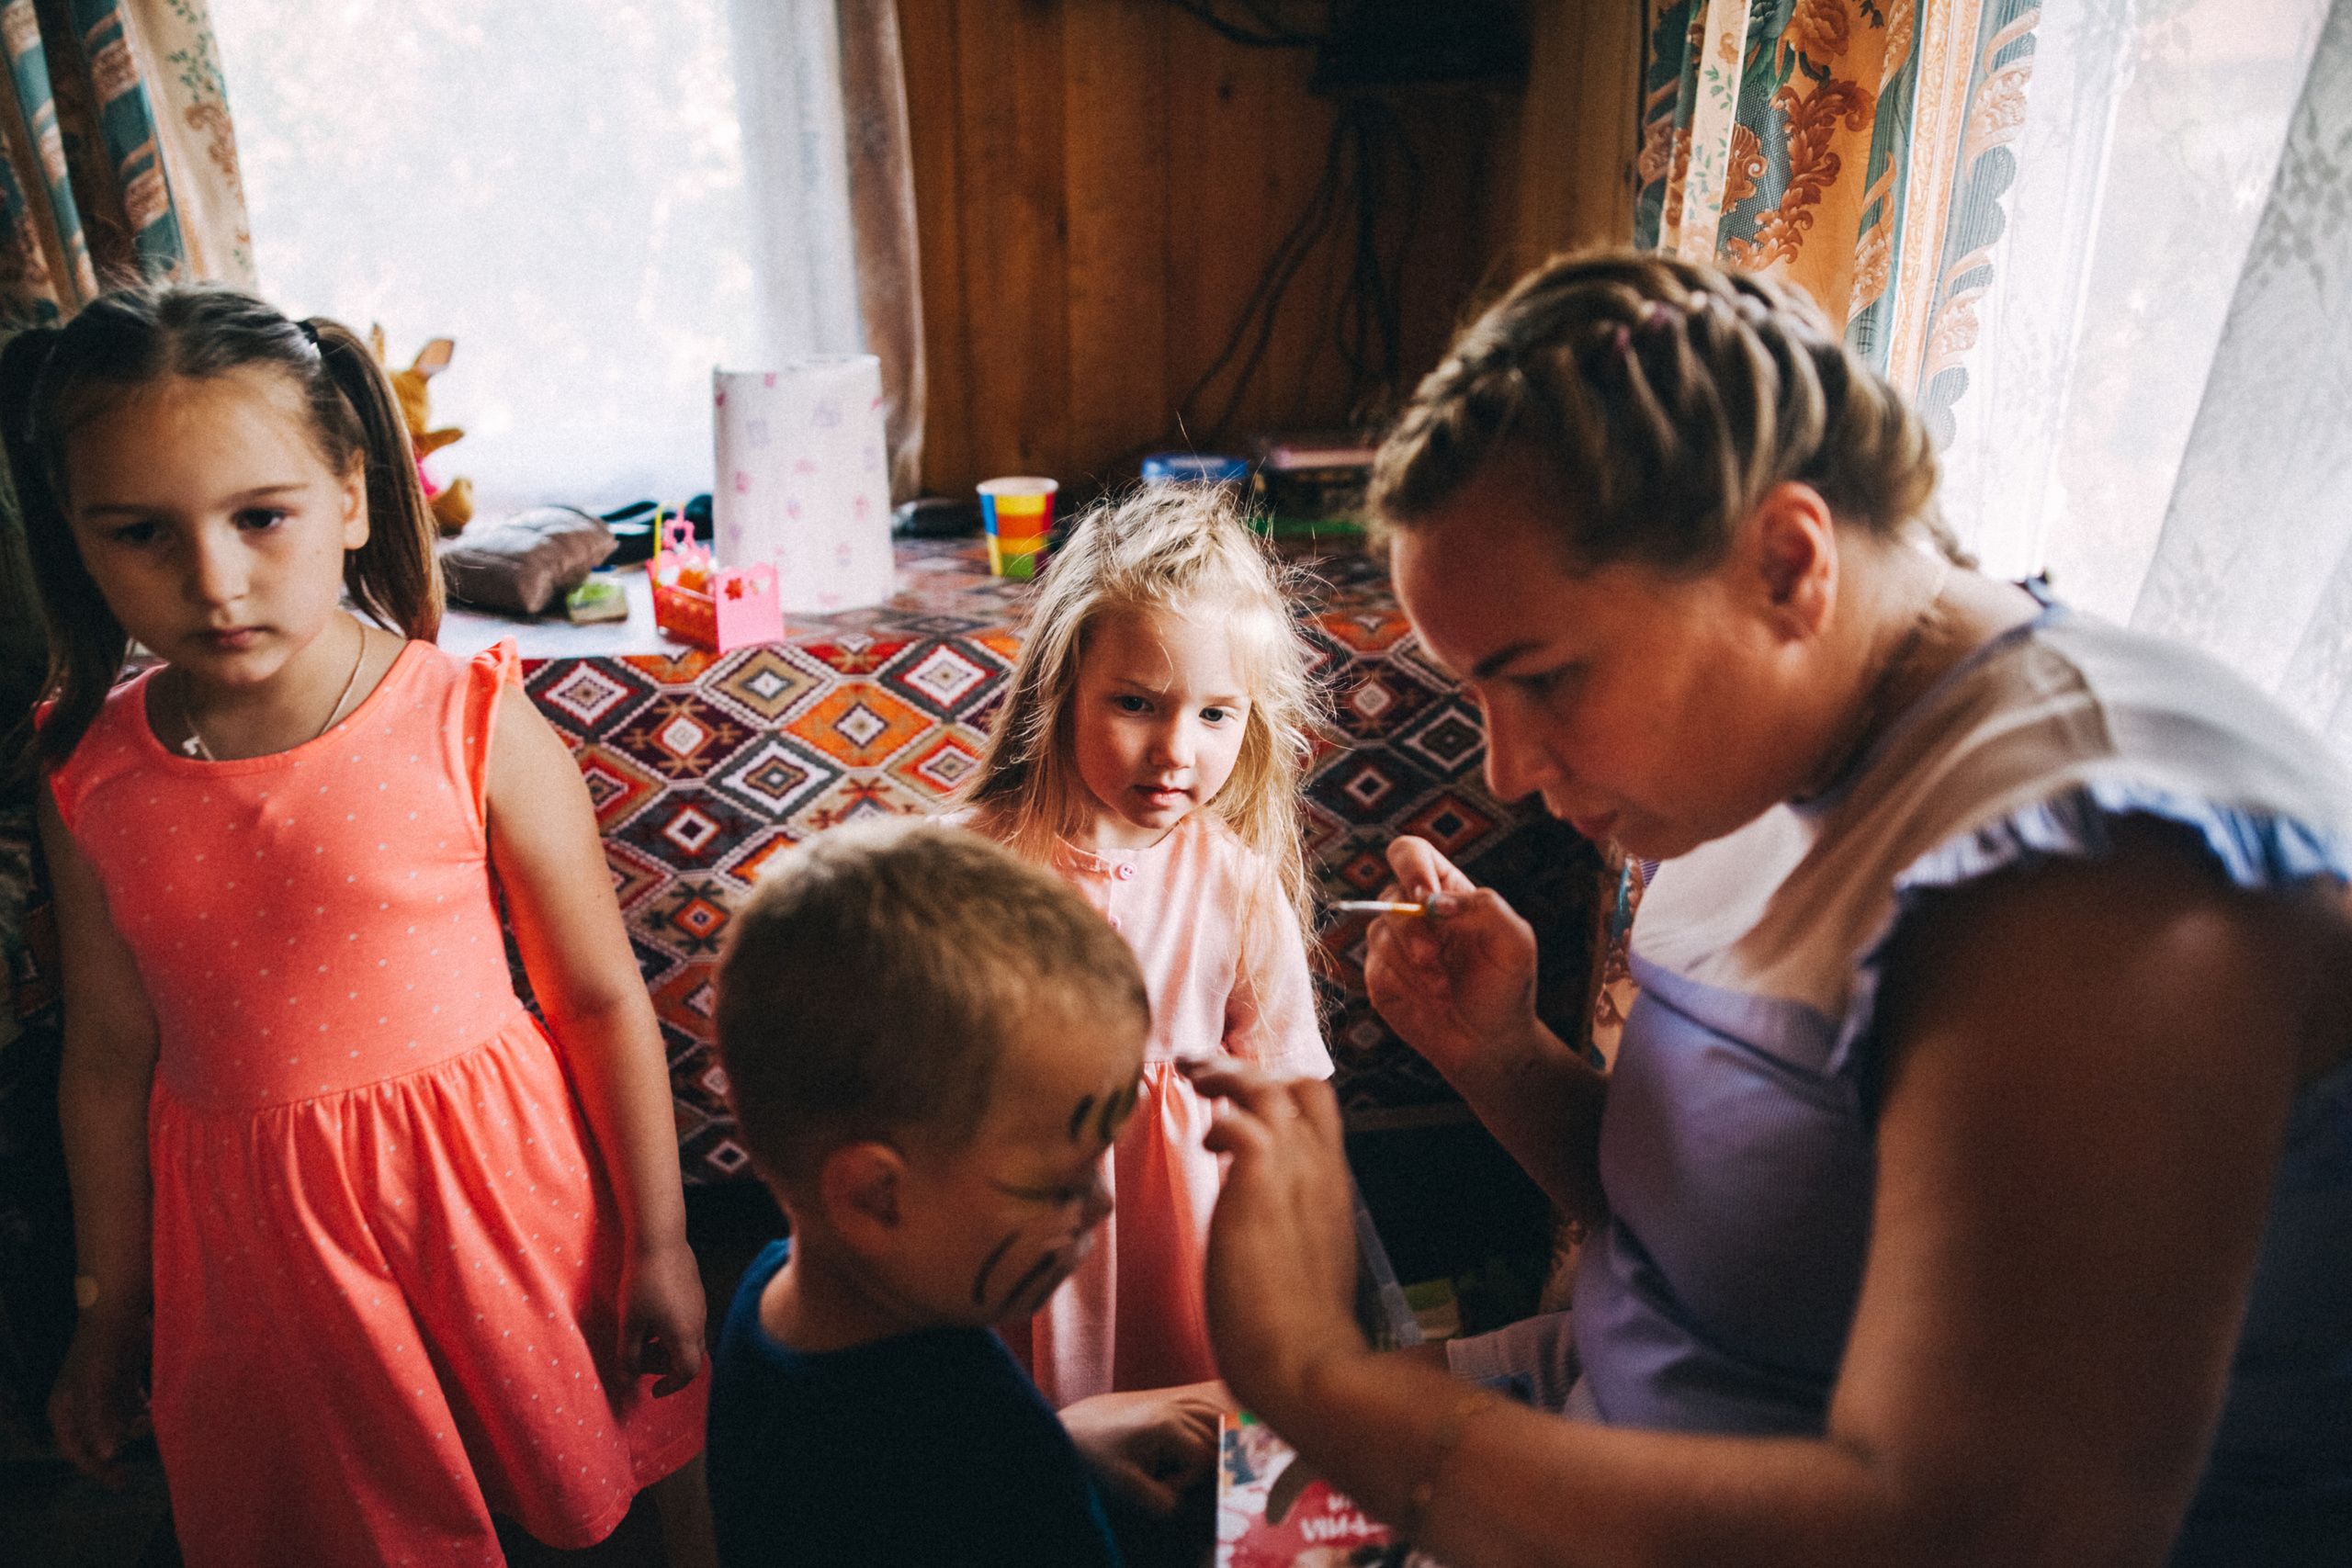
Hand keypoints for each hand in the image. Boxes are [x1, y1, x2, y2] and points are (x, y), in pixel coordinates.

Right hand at [49, 1309, 152, 1484]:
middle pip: (99, 1440)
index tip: (121, 1481)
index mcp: (64, 1410)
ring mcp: (101, 1393)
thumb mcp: (96, 1388)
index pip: (76, 1450)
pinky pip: (133, 1407)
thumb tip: (106, 1455)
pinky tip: (154, 1407)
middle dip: (119, 1446)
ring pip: (120, 1423)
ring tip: (151, 1419)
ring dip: (136, 1427)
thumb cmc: (100, 1349)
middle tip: (138, 1460)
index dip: (96, 1469)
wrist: (117, 1312)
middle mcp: (80, 1405)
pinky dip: (144, 1411)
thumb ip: (100, 1422)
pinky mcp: (121, 1381)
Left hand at [619, 1237, 705, 1396]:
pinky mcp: (696, 1292)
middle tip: (638, 1357)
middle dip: (664, 1365)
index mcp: (683, 1335)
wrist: (660, 1240)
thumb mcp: (629, 1323)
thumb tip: (628, 1380)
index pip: (687, 1372)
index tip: (654, 1390)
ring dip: (666, 1346)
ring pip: (688, 1338)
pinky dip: (671, 1329)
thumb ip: (628, 1355)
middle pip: (688, 1357)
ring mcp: (700, 1306)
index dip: (671, 1386)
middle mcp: (698, 1322)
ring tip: (642, 1333)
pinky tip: (651, 1312)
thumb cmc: (642, 1282)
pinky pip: (689, 1321)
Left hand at [1060, 1381, 1228, 1515]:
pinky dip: (1216, 1416)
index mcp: (1166, 1425)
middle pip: (1213, 1438)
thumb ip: (1163, 1501)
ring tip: (1220, 1461)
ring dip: (1220, 1438)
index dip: (1189, 1480)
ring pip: (1214, 1416)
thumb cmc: (1097, 1459)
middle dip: (1202, 1465)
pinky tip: (1224, 1427)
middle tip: (1177, 1480)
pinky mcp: (1165, 1400)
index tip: (1163, 1487)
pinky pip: (1201, 1404)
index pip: (1203, 1458)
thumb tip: (1188, 1505)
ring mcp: (1170, 1400)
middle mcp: (1173, 1408)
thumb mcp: (1127, 1487)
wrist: (1073, 1432)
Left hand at [1184, 1060, 1366, 1426]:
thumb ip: (1293, 1228)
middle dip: (1254, 1070)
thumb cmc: (1302, 1332)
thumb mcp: (1310, 1261)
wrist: (1307, 1364)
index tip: (1243, 1098)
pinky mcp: (1260, 1185)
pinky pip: (1241, 1122)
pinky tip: (1206, 1143)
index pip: (1320, 1111)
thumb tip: (1262, 1226)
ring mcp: (1295, 1173)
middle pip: (1303, 1084)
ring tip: (1193, 1077)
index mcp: (1335, 1186)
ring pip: (1268, 1088)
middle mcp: (1321, 1169)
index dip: (1282, 1092)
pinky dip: (1220, 1118)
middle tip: (1209, 1072)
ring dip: (1226, 1076)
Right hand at [1363, 836, 1543, 1084]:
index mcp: (1445, 889)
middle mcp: (1412, 910)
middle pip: (1388, 895)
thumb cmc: (1505, 985)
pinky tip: (1431, 998)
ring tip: (1443, 988)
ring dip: (1413, 963)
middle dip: (1412, 928)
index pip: (1410, 853)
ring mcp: (1393, 943)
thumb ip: (1484, 908)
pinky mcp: (1379, 975)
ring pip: (1380, 932)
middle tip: (1433, 958)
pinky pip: (1375, 967)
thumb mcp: (1514, 941)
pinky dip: (1404, 984)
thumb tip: (1435, 902)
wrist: (1489, 1041)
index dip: (1410, 866)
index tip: (1425, 897)